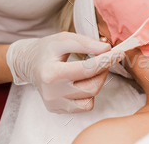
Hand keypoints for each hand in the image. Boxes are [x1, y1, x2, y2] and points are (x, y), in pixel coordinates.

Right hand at [6, 32, 124, 113]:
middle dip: (103, 72)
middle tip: (104, 60)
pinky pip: (83, 106)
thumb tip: (107, 49)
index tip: (119, 53)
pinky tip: (82, 82)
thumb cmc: (47, 49)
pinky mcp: (57, 109)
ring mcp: (54, 104)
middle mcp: (51, 93)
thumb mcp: (64, 39)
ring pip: (90, 99)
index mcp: (51, 73)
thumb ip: (86, 43)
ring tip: (91, 70)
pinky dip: (88, 94)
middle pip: (92, 87)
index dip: (107, 61)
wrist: (29, 63)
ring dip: (97, 82)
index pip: (88, 69)